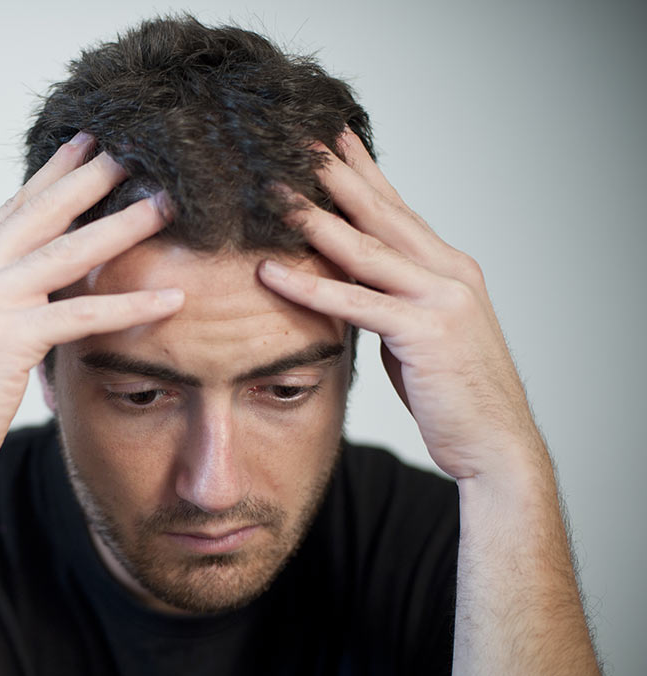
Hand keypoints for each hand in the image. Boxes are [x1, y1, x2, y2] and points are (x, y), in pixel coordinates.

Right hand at [0, 133, 182, 487]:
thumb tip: (35, 288)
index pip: (15, 207)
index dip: (54, 173)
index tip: (86, 142)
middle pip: (44, 212)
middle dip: (93, 177)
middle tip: (137, 148)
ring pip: (69, 252)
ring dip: (123, 226)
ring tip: (166, 204)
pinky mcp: (8, 339)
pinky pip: (83, 315)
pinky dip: (131, 305)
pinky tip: (170, 298)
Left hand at [258, 131, 543, 480]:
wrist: (496, 444)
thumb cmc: (453, 394)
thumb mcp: (417, 335)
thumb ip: (389, 302)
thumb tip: (349, 286)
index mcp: (449, 268)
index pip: (396, 209)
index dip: (362, 172)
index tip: (331, 139)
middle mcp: (449, 272)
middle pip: (381, 213)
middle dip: (335, 175)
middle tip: (294, 141)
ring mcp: (441, 299)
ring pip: (365, 249)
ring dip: (313, 219)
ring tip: (272, 193)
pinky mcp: (426, 333)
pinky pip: (355, 303)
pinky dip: (310, 286)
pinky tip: (270, 271)